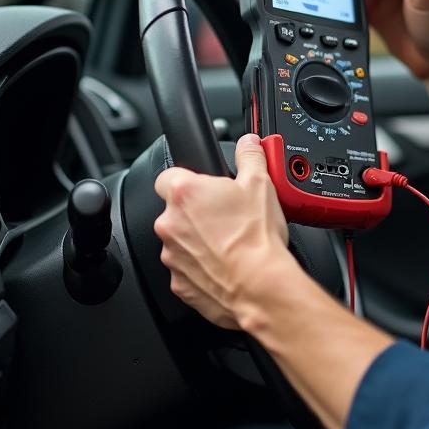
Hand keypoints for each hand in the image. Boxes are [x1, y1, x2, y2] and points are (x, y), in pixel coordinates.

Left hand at [153, 133, 289, 329]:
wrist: (259, 285)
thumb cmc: (256, 237)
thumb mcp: (261, 183)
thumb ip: (250, 156)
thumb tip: (248, 143)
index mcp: (185, 193)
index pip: (168, 175)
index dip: (187, 179)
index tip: (204, 186)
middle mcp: (170, 223)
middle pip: (176, 210)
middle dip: (197, 212)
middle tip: (227, 215)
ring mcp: (171, 255)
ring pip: (180, 240)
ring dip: (198, 239)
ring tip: (230, 242)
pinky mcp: (178, 283)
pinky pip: (187, 268)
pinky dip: (202, 266)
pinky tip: (226, 264)